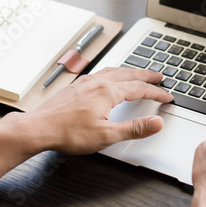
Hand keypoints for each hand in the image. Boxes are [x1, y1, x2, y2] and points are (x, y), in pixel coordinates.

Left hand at [21, 67, 172, 154]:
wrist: (38, 128)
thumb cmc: (68, 133)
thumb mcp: (107, 135)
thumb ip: (134, 128)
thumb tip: (156, 122)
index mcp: (108, 92)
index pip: (140, 88)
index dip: (156, 93)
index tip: (167, 96)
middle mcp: (98, 82)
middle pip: (129, 74)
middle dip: (146, 75)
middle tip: (159, 76)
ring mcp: (86, 82)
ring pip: (114, 71)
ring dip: (130, 71)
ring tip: (138, 74)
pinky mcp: (77, 86)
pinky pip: (101, 73)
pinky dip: (114, 73)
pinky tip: (109, 78)